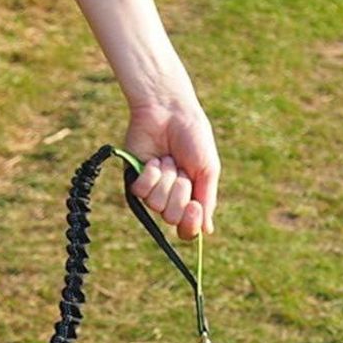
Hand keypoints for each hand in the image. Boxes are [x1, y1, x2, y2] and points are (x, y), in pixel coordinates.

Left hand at [125, 98, 219, 239]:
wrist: (170, 112)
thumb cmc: (193, 137)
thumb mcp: (208, 170)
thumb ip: (207, 201)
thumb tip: (206, 231)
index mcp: (191, 198)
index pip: (187, 229)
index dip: (190, 223)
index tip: (194, 206)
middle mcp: (171, 198)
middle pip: (172, 217)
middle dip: (179, 192)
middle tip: (182, 171)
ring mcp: (152, 190)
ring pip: (156, 204)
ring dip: (166, 179)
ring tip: (168, 160)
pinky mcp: (135, 179)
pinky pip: (140, 192)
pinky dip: (151, 174)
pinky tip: (155, 160)